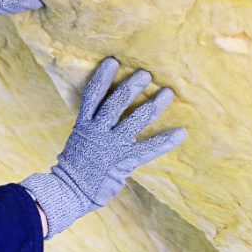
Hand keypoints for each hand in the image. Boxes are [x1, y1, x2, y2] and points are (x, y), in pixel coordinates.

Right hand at [20, 57, 186, 239]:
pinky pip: (148, 148)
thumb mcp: (80, 139)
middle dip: (132, 86)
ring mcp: (111, 145)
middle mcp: (98, 131)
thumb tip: (105, 110)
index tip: (112, 61)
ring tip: (167, 93)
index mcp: (85, 124)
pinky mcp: (124, 160)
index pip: (92, 95)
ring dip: (152, 105)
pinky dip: (166, 140)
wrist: (69, 191)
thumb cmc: (76, 166)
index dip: (102, 77)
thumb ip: (93, 125)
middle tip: (147, 73)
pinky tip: (181, 132)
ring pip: (134, 120)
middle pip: (115, 103)